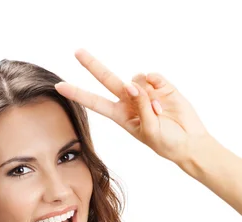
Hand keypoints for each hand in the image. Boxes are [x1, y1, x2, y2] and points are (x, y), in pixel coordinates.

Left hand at [55, 48, 210, 163]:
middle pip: (107, 79)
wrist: (189, 141)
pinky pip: (151, 75)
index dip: (78, 94)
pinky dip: (156, 85)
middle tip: (77, 51)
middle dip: (92, 65)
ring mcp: (144, 91)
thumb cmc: (166, 143)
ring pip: (136, 78)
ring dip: (145, 94)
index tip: (60, 87)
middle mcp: (129, 101)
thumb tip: (133, 83)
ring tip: (158, 111)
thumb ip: (140, 105)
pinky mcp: (160, 85)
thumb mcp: (148, 130)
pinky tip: (162, 99)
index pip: (95, 102)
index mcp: (120, 116)